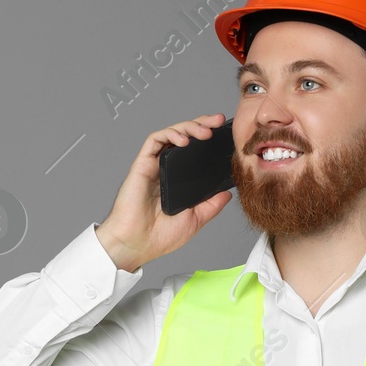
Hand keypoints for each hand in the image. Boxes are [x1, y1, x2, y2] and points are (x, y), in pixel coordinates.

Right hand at [96, 113, 233, 271]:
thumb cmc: (159, 236)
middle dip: (202, 124)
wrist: (137, 244)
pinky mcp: (142, 164)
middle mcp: (165, 169)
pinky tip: (184, 140)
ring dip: (189, 126)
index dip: (207, 138)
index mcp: (178, 180)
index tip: (224, 133)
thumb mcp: (195, 219)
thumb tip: (227, 193)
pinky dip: (170, 134)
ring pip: (171, 134)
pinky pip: (154, 140)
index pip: (194, 151)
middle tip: (217, 121)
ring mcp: (153, 165)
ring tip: (205, 132)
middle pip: (184, 137)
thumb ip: (211, 205)